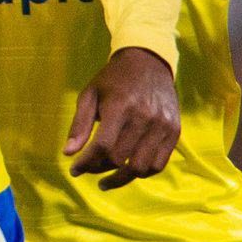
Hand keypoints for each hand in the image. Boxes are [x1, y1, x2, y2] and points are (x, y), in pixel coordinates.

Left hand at [65, 47, 180, 187]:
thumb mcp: (90, 94)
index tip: (75, 170)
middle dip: (98, 169)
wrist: (149, 61)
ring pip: (139, 167)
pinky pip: (158, 164)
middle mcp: (144, 116)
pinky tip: (128, 171)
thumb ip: (79, 124)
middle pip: (119, 158)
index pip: (102, 146)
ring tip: (107, 180)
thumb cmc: (114, 80)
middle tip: (89, 170)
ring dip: (120, 178)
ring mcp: (162, 125)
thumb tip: (68, 153)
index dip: (86, 163)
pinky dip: (142, 172)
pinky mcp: (174, 130)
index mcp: (120, 106)